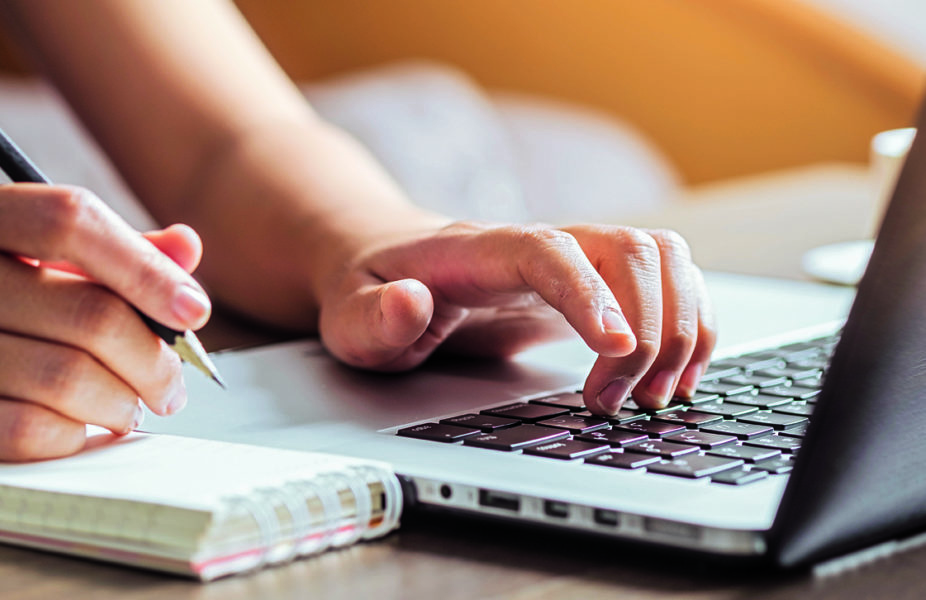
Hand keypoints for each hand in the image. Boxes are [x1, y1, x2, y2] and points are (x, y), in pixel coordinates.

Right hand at [0, 184, 209, 468]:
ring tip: (132, 406)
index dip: (146, 267)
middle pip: (84, 316)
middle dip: (152, 359)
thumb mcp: (13, 250)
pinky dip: (74, 437)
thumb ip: (103, 249)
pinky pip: (24, 434)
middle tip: (171, 383)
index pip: (71, 220)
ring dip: (121, 403)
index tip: (193, 308)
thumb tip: (187, 251)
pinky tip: (84, 430)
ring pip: (62, 381)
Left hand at [317, 221, 715, 414]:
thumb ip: (373, 317)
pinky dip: (689, 324)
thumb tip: (409, 303)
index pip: (548, 251)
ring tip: (656, 395)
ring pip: (660, 258)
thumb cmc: (371, 291)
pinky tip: (675, 375)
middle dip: (646, 329)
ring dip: (680, 326)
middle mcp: (537, 243)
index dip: (589, 294)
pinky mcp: (592, 283)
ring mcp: (572, 259)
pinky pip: (667, 281)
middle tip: (616, 402)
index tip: (616, 350)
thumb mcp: (349, 315)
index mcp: (477, 249)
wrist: (386, 265)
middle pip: (626, 249)